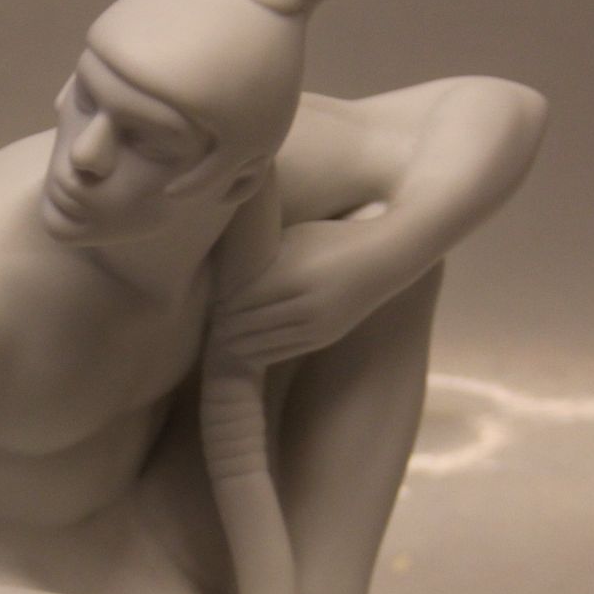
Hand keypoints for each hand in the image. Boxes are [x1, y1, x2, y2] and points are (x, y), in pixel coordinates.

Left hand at [213, 213, 405, 367]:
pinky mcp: (322, 339)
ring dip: (237, 343)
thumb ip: (262, 260)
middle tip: (208, 322)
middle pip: (246, 327)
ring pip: (260, 346)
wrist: (387, 258)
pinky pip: (278, 353)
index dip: (219, 307)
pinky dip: (256, 352)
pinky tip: (243, 346)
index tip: (206, 302)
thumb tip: (225, 276)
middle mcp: (305, 307)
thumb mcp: (296, 240)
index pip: (241, 302)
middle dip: (224, 327)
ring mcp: (316, 327)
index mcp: (294, 277)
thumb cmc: (334, 240)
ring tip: (220, 336)